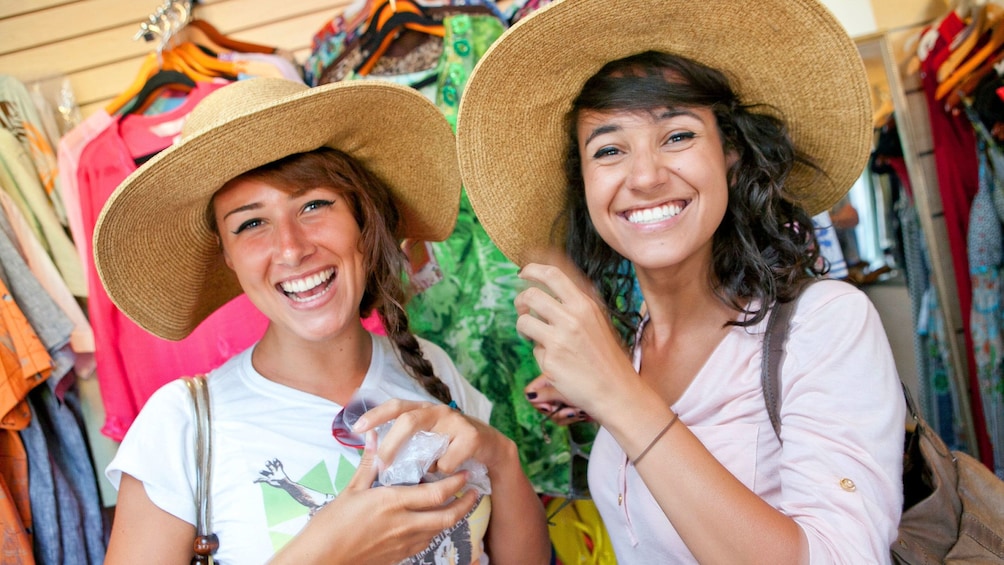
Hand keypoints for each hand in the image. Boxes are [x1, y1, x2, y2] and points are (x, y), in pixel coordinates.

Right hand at [271, 430, 478, 563]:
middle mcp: (403, 524)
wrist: (320, 560)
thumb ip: (369, 464)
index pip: (436, 493)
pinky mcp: (399, 556)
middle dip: (465, 503)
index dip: (455, 483)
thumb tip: (374, 436)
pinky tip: (434, 522)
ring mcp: (403, 543)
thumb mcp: (351, 490)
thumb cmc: (331, 525)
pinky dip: (435, 530)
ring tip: (458, 504)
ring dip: (452, 517)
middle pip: (447, 516)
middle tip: (474, 491)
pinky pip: (426, 542)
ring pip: (439, 530)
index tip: (464, 473)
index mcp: (392, 503)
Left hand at [353, 399, 513, 475]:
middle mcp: (438, 411)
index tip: (356, 428)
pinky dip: (443, 473)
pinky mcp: (472, 437)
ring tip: (427, 473)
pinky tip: (451, 471)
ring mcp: (456, 422)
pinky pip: (447, 463)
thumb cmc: (451, 447)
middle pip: (409, 420)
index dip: (375, 415)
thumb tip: (372, 453)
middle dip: (391, 444)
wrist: (490, 449)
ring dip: (424, 465)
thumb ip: (404, 443)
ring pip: (429, 445)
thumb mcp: (426, 442)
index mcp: (423, 410)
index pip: (396, 406)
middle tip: (381, 465)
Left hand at [514, 257, 637, 421]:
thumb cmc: (606, 358)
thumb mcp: (597, 322)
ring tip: (532, 335)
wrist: (616, 391)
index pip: (553, 275)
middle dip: (520, 300)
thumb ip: (574, 307)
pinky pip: (534, 349)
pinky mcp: (550, 359)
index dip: (532, 270)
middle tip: (522, 309)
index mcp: (585, 305)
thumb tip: (544, 294)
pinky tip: (555, 361)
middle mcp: (572, 317)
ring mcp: (560, 338)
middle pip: (531, 294)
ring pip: (524, 320)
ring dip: (523, 326)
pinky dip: (539, 353)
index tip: (523, 273)